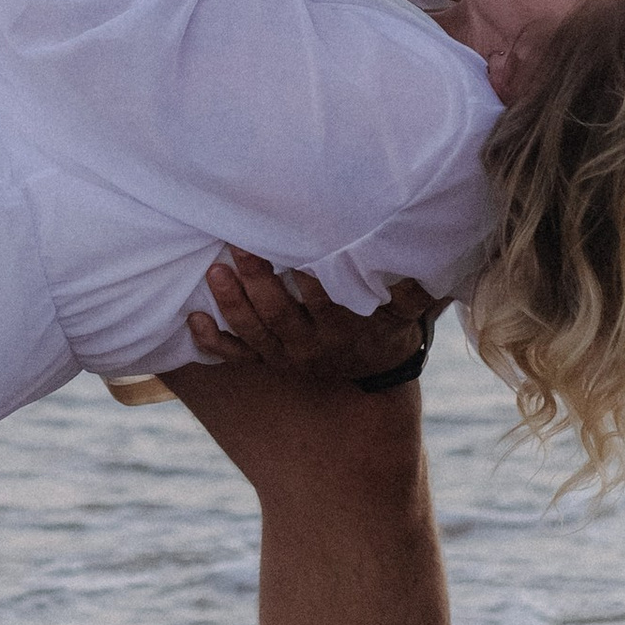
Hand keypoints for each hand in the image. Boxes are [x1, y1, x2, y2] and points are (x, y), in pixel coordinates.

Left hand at [184, 249, 442, 384]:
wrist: (369, 378)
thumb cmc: (384, 330)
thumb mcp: (403, 314)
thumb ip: (414, 292)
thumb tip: (433, 267)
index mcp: (341, 328)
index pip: (323, 304)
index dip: (309, 282)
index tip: (297, 253)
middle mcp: (308, 345)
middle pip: (278, 316)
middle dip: (257, 281)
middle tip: (237, 245)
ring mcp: (283, 356)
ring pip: (252, 333)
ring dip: (230, 304)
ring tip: (214, 271)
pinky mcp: (265, 361)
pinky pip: (234, 357)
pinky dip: (211, 343)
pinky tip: (192, 320)